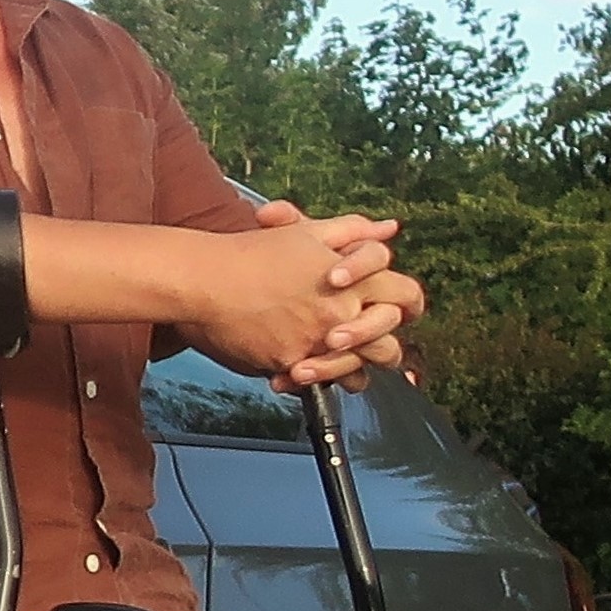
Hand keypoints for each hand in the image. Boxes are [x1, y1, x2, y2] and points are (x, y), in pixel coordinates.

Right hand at [188, 216, 423, 389]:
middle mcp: (343, 313)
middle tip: (368, 345)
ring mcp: (318, 341)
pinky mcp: (291, 361)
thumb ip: (353, 230)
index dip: (407, 304)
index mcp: (354, 279)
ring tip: (331, 360)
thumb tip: (389, 228)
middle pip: (389, 345)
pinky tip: (297, 371)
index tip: (396, 309)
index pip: (406, 295)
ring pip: (356, 371)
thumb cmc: (251, 253)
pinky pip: (315, 382)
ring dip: (348, 368)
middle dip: (382, 347)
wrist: (204, 279)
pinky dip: (309, 378)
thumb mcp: (307, 232)